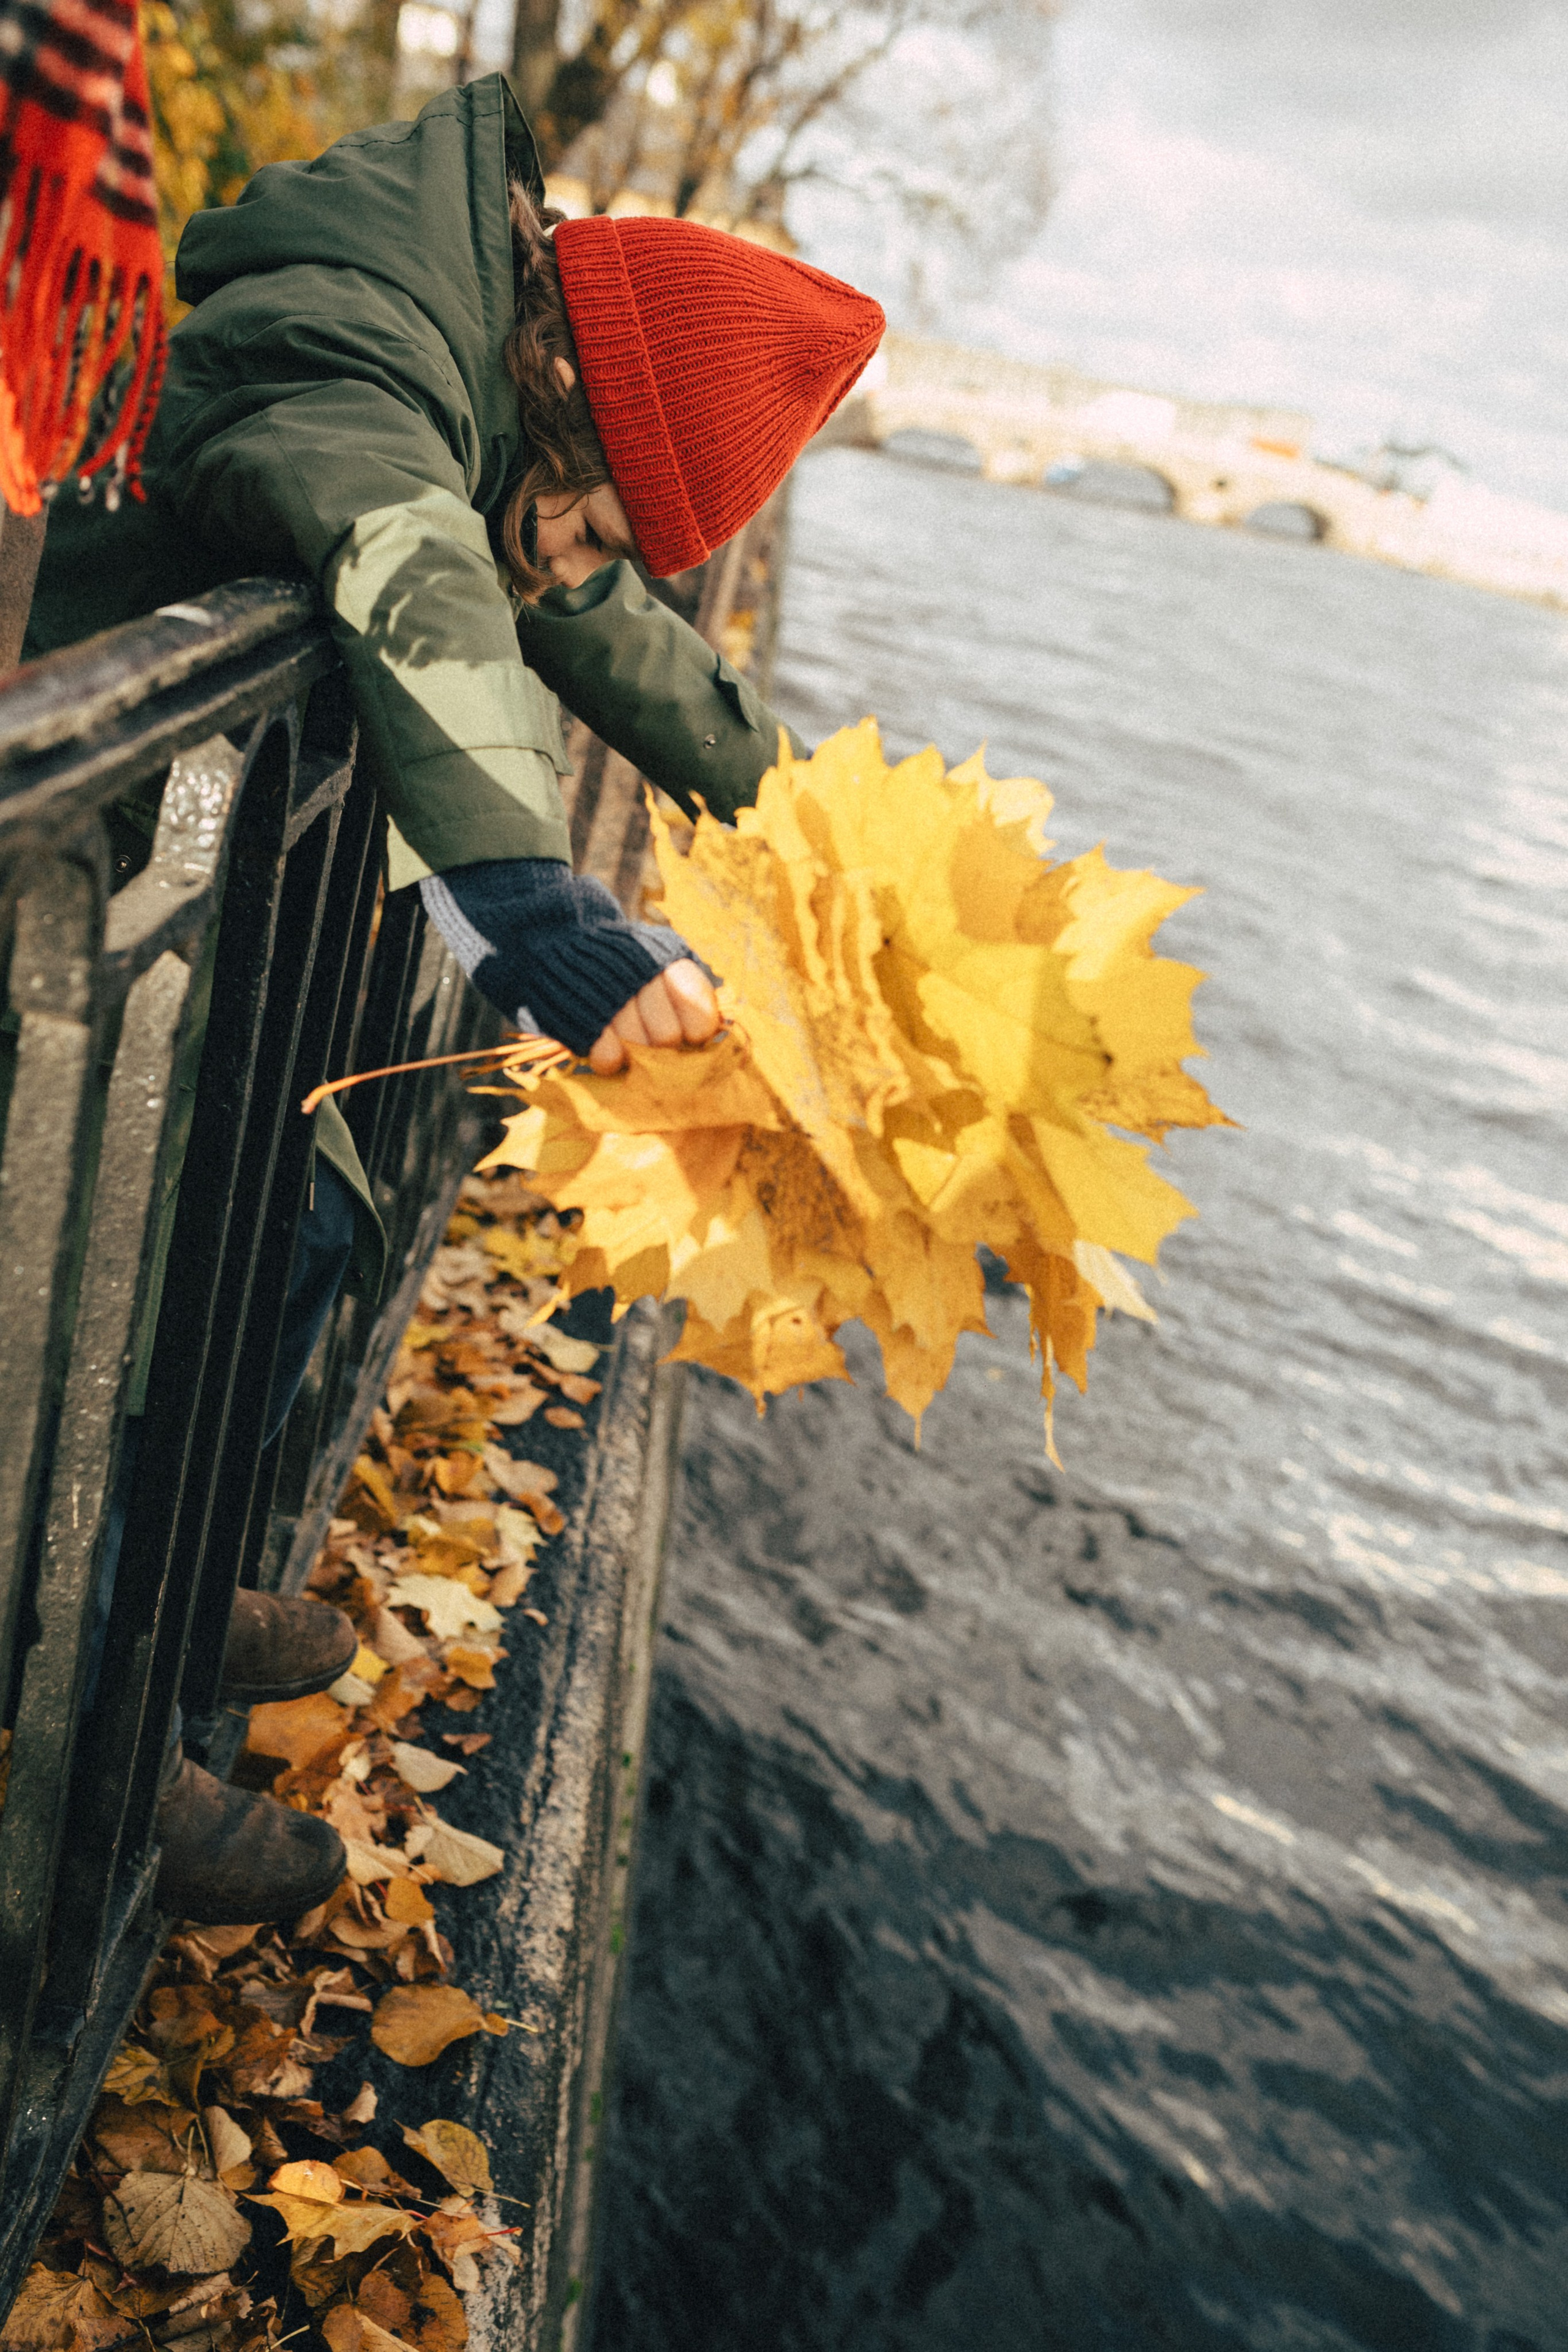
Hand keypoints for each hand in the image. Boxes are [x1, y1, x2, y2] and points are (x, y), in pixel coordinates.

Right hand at [588, 959, 719, 1073]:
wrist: (568, 944)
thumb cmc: (633, 963)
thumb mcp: (668, 959)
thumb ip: (693, 989)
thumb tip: (719, 1027)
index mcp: (669, 962)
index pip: (699, 1014)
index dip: (697, 1031)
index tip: (690, 1032)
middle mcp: (641, 976)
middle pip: (667, 1037)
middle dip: (664, 1042)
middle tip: (654, 1034)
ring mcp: (609, 998)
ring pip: (638, 1048)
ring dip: (637, 1051)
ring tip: (632, 1038)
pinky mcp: (582, 1018)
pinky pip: (608, 1056)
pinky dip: (611, 1058)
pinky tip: (611, 1045)